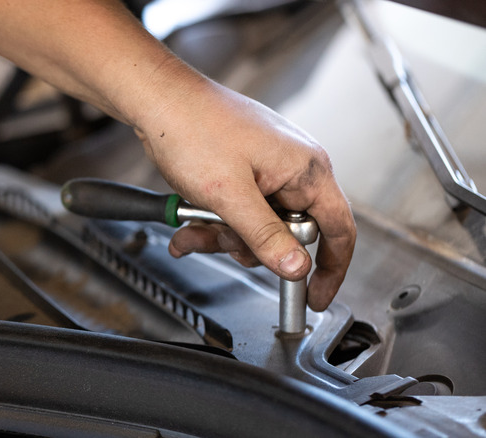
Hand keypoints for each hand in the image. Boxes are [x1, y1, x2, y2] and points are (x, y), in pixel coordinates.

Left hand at [135, 80, 355, 310]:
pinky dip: (212, 220)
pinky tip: (187, 223)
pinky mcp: (242, 170)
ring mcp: (266, 168)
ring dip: (222, 234)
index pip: (340, 229)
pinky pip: (236, 209)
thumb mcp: (230, 195)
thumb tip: (296, 268)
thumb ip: (265, 236)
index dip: (332, 268)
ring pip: (256, 224)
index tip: (316, 297)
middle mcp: (292, 168)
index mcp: (305, 169)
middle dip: (250, 246)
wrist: (156, 99)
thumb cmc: (194, 128)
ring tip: (193, 227)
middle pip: (288, 232)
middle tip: (221, 240)